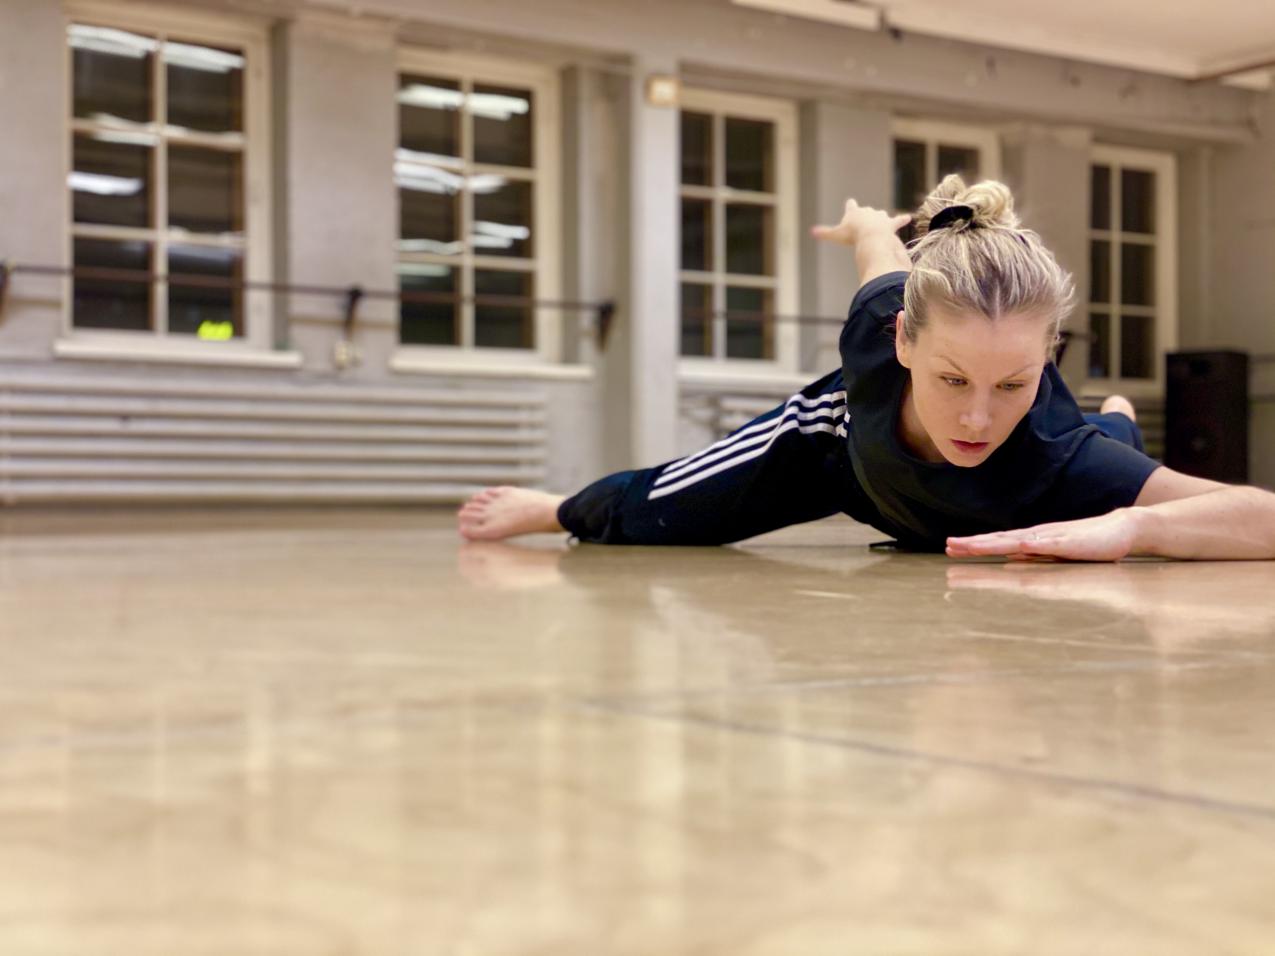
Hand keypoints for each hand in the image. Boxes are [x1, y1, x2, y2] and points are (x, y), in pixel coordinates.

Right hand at [811, 199, 910, 247]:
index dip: (850, 207)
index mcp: (854, 212)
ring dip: (882, 219)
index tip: (851, 204)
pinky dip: (902, 220)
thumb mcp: (836, 235)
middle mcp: (868, 211)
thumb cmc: (852, 235)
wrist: (870, 236)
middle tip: (863, 224)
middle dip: (866, 216)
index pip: (851, 206)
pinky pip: (898, 220)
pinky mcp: (891, 223)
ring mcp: (880, 217)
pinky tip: (908, 218)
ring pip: (881, 216)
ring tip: (883, 222)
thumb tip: (811, 232)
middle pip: (866, 211)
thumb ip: (824, 233)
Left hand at [945, 510, 1140, 562]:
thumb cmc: (1088, 542)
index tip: (950, 548)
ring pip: (1017, 542)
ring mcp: (1053, 538)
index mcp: (1032, 540)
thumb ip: (1034, 555)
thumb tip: (1012, 558)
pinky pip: (1051, 545)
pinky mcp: (1072, 544)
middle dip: (973, 544)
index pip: (997, 543)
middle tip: (949, 546)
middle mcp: (1038, 537)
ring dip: (994, 544)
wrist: (1122, 528)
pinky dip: (1035, 545)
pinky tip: (1022, 546)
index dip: (974, 545)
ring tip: (972, 546)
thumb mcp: (1055, 553)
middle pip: (999, 541)